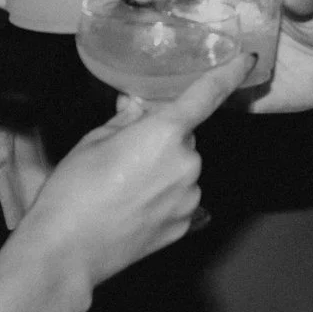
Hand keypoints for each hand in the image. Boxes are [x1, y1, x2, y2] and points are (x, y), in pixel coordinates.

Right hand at [1, 52, 251, 293]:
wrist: (66, 251)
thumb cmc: (74, 191)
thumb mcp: (92, 141)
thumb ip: (125, 120)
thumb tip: (137, 108)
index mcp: (165, 134)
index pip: (207, 95)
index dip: (229, 74)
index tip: (247, 60)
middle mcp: (187, 163)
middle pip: (183, 139)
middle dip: (161, 140)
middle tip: (123, 158)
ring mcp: (190, 197)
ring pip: (182, 170)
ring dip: (162, 171)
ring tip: (122, 189)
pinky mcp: (186, 225)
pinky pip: (181, 198)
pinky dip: (163, 198)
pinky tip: (133, 208)